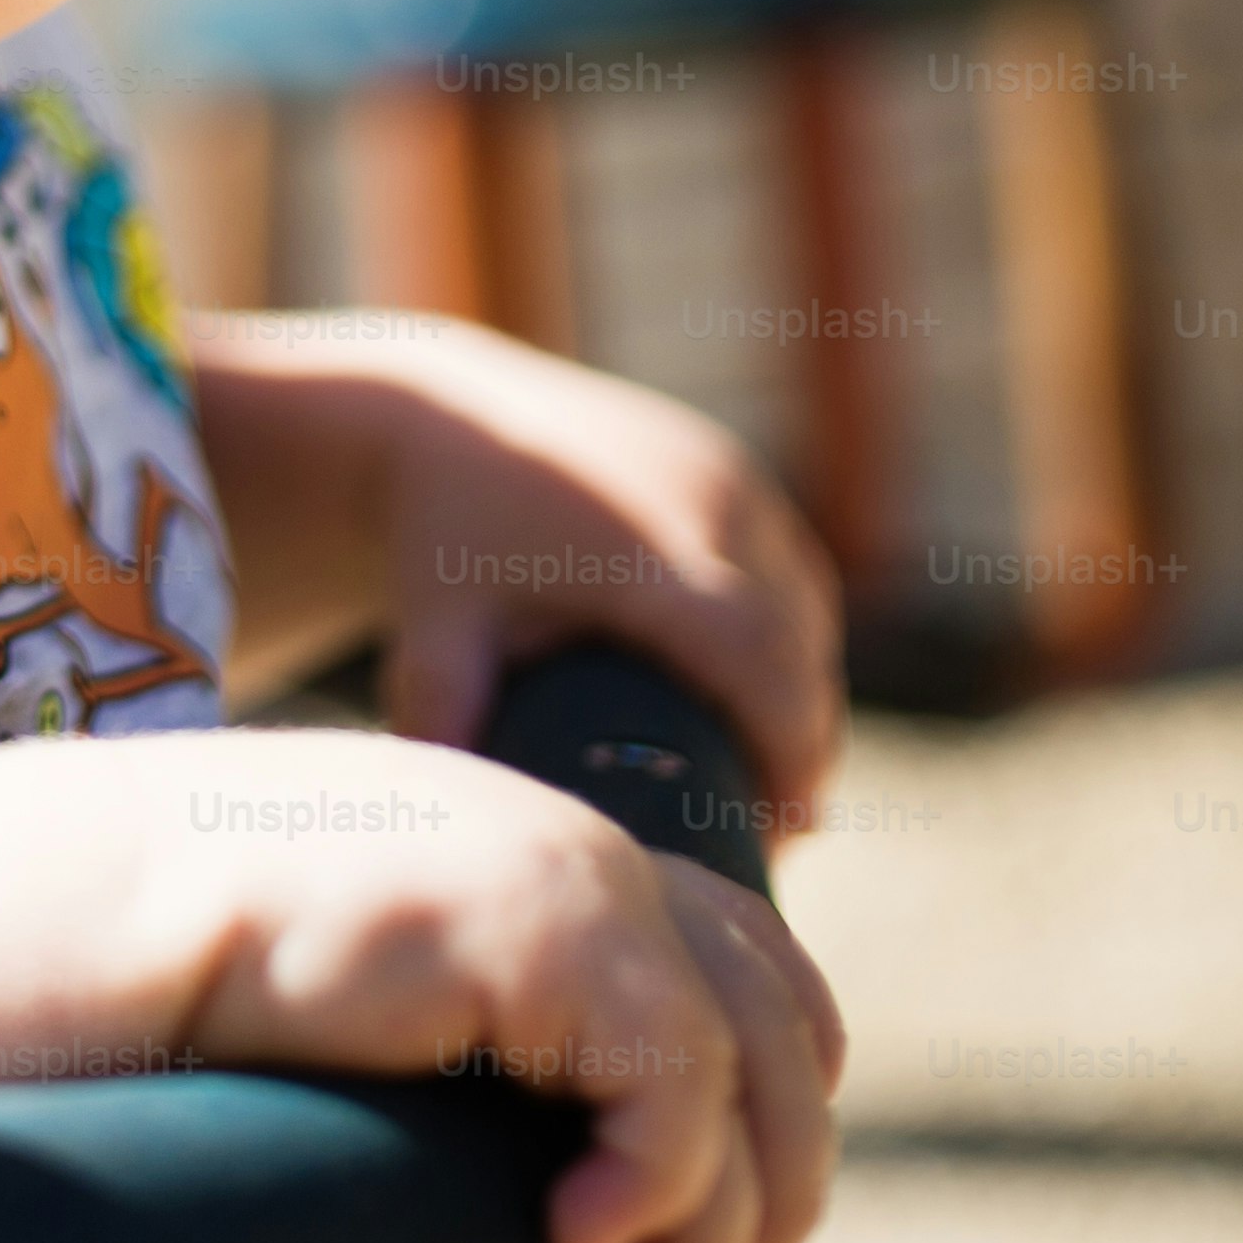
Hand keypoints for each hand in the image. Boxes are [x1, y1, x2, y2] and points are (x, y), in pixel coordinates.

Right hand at [146, 739, 842, 1242]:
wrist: (104, 904)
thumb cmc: (197, 972)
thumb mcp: (381, 1002)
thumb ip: (473, 1035)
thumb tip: (536, 1171)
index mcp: (544, 856)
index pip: (746, 954)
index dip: (773, 1097)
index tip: (726, 1234)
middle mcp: (580, 849)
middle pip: (782, 1019)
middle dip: (774, 1185)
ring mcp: (576, 876)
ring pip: (744, 1076)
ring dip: (710, 1233)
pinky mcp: (551, 928)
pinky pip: (674, 1088)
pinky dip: (650, 1191)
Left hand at [361, 322, 846, 836]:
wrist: (441, 416)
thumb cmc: (441, 538)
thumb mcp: (438, 632)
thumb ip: (450, 719)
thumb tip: (472, 823)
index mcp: (643, 548)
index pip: (754, 655)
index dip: (788, 742)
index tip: (791, 824)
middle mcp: (703, 500)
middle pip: (795, 642)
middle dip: (800, 738)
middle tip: (776, 826)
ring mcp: (725, 473)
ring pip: (803, 605)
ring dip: (801, 688)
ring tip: (771, 773)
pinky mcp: (728, 462)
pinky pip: (787, 563)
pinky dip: (789, 632)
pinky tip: (769, 694)